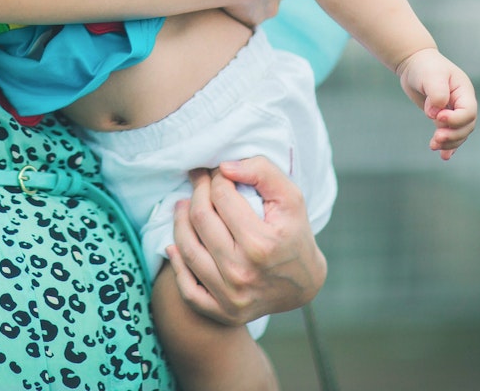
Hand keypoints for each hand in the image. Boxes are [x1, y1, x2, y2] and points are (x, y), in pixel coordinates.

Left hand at [164, 156, 326, 325]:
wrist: (304, 285)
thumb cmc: (294, 234)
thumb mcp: (291, 198)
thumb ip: (262, 172)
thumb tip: (224, 168)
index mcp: (261, 244)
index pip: (221, 197)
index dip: (215, 177)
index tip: (215, 171)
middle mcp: (242, 272)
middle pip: (200, 219)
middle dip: (196, 192)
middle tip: (197, 180)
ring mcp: (231, 296)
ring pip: (187, 249)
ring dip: (179, 221)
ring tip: (182, 205)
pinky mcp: (223, 312)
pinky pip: (187, 289)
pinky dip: (176, 265)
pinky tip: (174, 245)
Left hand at [395, 48, 477, 159]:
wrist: (414, 64)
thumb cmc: (425, 67)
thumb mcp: (431, 76)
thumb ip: (436, 93)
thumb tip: (436, 113)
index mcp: (464, 92)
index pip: (468, 112)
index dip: (456, 119)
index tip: (437, 117)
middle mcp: (462, 103)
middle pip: (466, 126)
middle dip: (452, 135)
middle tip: (436, 138)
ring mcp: (453, 111)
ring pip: (459, 133)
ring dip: (449, 142)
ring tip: (433, 145)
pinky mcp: (442, 117)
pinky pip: (450, 134)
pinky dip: (448, 146)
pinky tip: (444, 156)